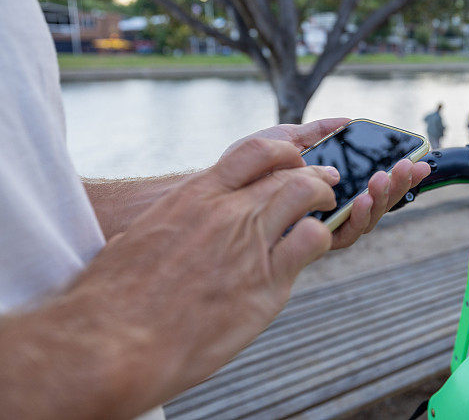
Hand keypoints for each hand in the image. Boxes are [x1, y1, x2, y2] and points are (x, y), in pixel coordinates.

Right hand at [65, 138, 339, 413]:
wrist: (114, 341)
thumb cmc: (115, 297)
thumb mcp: (140, 239)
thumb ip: (172, 224)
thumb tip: (175, 228)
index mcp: (194, 197)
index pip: (254, 153)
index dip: (283, 153)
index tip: (292, 163)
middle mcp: (225, 212)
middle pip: (288, 174)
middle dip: (313, 175)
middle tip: (325, 183)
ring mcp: (248, 243)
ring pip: (305, 195)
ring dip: (323, 198)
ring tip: (329, 208)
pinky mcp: (266, 282)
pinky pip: (311, 242)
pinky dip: (320, 237)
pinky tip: (315, 246)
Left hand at [224, 119, 430, 249]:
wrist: (210, 196)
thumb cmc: (242, 169)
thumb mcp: (281, 141)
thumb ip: (315, 133)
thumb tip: (348, 120)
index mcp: (328, 187)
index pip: (372, 182)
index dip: (398, 174)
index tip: (419, 158)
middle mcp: (329, 210)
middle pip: (375, 201)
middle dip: (398, 184)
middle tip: (412, 166)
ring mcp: (321, 228)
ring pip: (364, 219)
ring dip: (381, 198)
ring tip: (387, 177)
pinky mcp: (309, 246)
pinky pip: (341, 235)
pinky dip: (355, 216)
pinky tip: (360, 198)